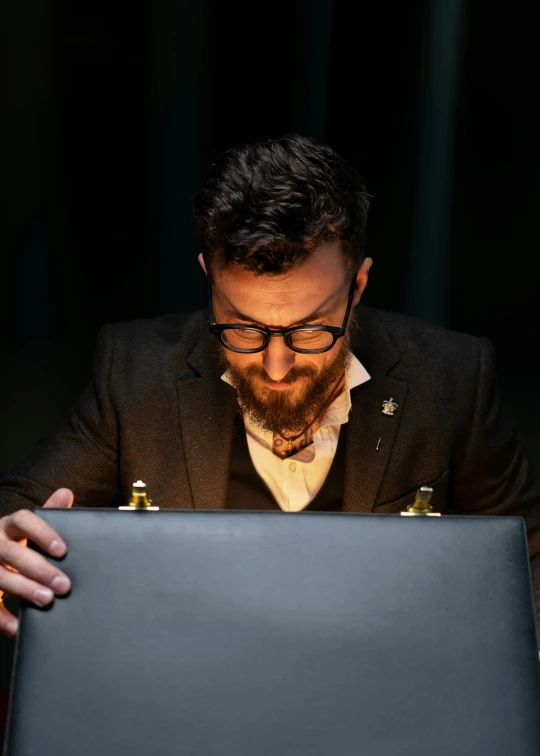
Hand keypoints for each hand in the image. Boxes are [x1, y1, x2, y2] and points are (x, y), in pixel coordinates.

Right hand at [0, 488, 72, 636]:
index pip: (23, 520)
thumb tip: (66, 492)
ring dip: (23, 589)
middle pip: (13, 554)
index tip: (63, 550)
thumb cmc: (15, 543)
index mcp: (8, 525)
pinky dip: (1, 618)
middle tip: (64, 585)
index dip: (42, 533)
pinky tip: (18, 626)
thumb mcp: (27, 529)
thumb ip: (47, 513)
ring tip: (46, 600)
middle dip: (39, 569)